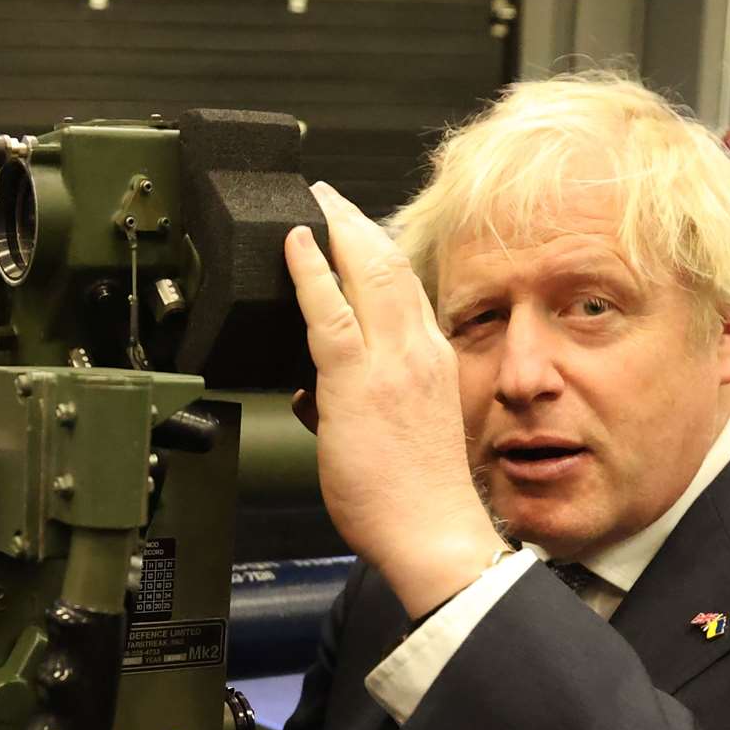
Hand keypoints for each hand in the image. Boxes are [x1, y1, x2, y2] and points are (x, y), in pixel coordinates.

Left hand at [286, 183, 505, 617]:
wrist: (433, 533)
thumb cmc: (416, 496)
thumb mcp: (400, 431)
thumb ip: (358, 404)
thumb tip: (311, 397)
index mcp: (433, 361)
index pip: (406, 288)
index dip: (379, 249)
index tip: (358, 229)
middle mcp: (420, 351)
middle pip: (390, 265)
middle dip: (357, 222)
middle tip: (330, 196)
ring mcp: (391, 362)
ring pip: (367, 273)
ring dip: (337, 229)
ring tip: (313, 203)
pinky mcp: (359, 381)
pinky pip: (331, 311)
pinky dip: (311, 270)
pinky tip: (295, 245)